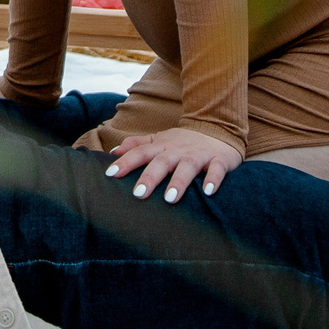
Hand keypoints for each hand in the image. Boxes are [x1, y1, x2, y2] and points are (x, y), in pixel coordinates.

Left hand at [105, 125, 240, 202]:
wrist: (218, 129)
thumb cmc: (183, 141)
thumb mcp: (159, 140)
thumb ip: (137, 145)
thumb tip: (113, 152)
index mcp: (162, 146)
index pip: (141, 152)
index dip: (126, 162)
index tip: (110, 174)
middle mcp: (178, 150)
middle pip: (162, 162)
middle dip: (150, 177)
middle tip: (138, 194)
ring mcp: (198, 155)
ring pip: (187, 166)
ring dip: (179, 181)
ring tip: (170, 199)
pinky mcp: (219, 160)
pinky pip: (217, 169)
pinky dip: (213, 179)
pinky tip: (208, 192)